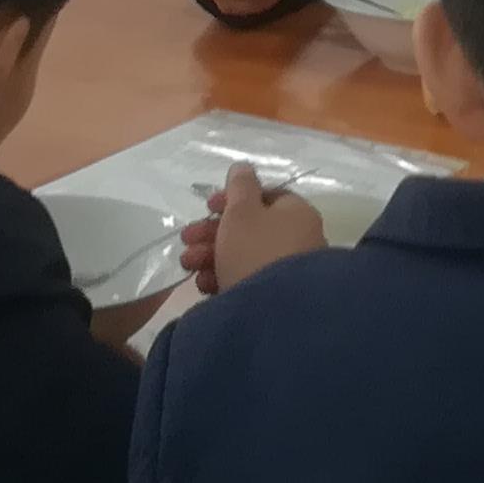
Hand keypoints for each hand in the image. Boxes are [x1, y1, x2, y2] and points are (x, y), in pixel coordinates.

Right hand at [181, 168, 326, 293]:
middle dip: (212, 232)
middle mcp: (298, 239)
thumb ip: (239, 186)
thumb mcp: (242, 211)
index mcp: (295, 213)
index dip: (231, 199)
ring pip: (244, 255)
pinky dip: (223, 277)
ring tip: (189, 265)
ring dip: (211, 256)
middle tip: (186, 240)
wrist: (275, 316)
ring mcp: (288, 272)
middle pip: (249, 228)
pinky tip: (204, 286)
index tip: (207, 207)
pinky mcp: (276, 299)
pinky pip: (246, 280)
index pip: (263, 197)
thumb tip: (244, 166)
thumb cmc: (255, 251)